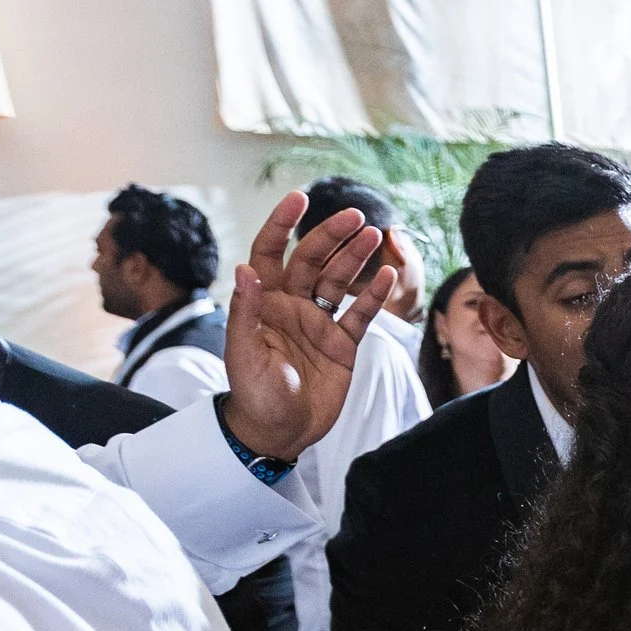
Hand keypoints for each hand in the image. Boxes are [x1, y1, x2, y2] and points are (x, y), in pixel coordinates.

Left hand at [217, 191, 394, 462]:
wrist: (279, 432)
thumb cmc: (253, 394)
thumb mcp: (243, 354)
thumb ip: (246, 311)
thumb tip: (245, 269)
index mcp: (262, 302)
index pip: (269, 252)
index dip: (281, 224)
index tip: (299, 199)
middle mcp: (291, 305)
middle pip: (311, 260)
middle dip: (330, 236)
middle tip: (354, 216)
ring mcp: (318, 323)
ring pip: (338, 281)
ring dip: (354, 258)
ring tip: (374, 236)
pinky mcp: (341, 345)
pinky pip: (360, 315)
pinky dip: (373, 296)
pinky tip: (387, 276)